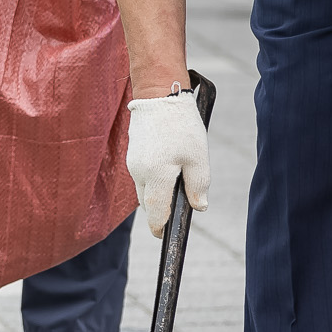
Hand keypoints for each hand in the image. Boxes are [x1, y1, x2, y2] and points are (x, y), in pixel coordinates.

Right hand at [125, 91, 209, 237]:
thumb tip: (198, 207)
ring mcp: (133, 163)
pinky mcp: (133, 153)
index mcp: (156, 178)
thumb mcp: (198, 158)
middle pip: (148, 203)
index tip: (165, 236)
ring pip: (144, 188)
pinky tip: (169, 165)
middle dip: (160, 210)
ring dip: (158, 192)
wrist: (158, 95)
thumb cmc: (181, 127)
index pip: (155, 213)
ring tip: (178, 182)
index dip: (161, 228)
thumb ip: (198, 186)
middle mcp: (139, 173)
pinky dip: (154, 178)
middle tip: (178, 208)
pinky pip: (142, 174)